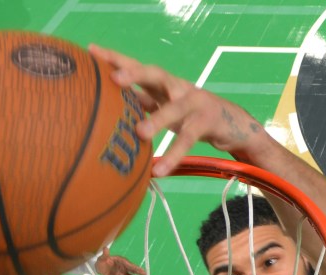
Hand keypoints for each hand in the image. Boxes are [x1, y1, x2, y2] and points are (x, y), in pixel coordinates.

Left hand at [89, 45, 264, 176]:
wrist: (235, 124)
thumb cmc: (192, 116)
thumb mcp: (166, 107)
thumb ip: (142, 104)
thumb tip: (109, 108)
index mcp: (162, 84)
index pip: (136, 67)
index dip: (115, 59)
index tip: (91, 52)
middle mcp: (177, 88)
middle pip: (155, 75)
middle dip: (135, 73)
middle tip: (115, 78)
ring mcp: (195, 102)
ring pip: (174, 108)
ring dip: (158, 120)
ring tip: (140, 133)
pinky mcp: (208, 122)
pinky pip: (189, 139)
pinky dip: (173, 155)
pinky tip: (159, 170)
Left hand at [95, 250, 145, 274]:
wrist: (100, 268)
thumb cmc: (101, 261)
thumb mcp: (102, 258)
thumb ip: (105, 254)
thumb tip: (105, 248)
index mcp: (120, 259)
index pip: (127, 263)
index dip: (133, 266)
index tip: (138, 268)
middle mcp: (124, 264)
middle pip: (132, 267)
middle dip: (138, 270)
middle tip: (145, 272)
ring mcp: (124, 269)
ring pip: (133, 272)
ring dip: (139, 274)